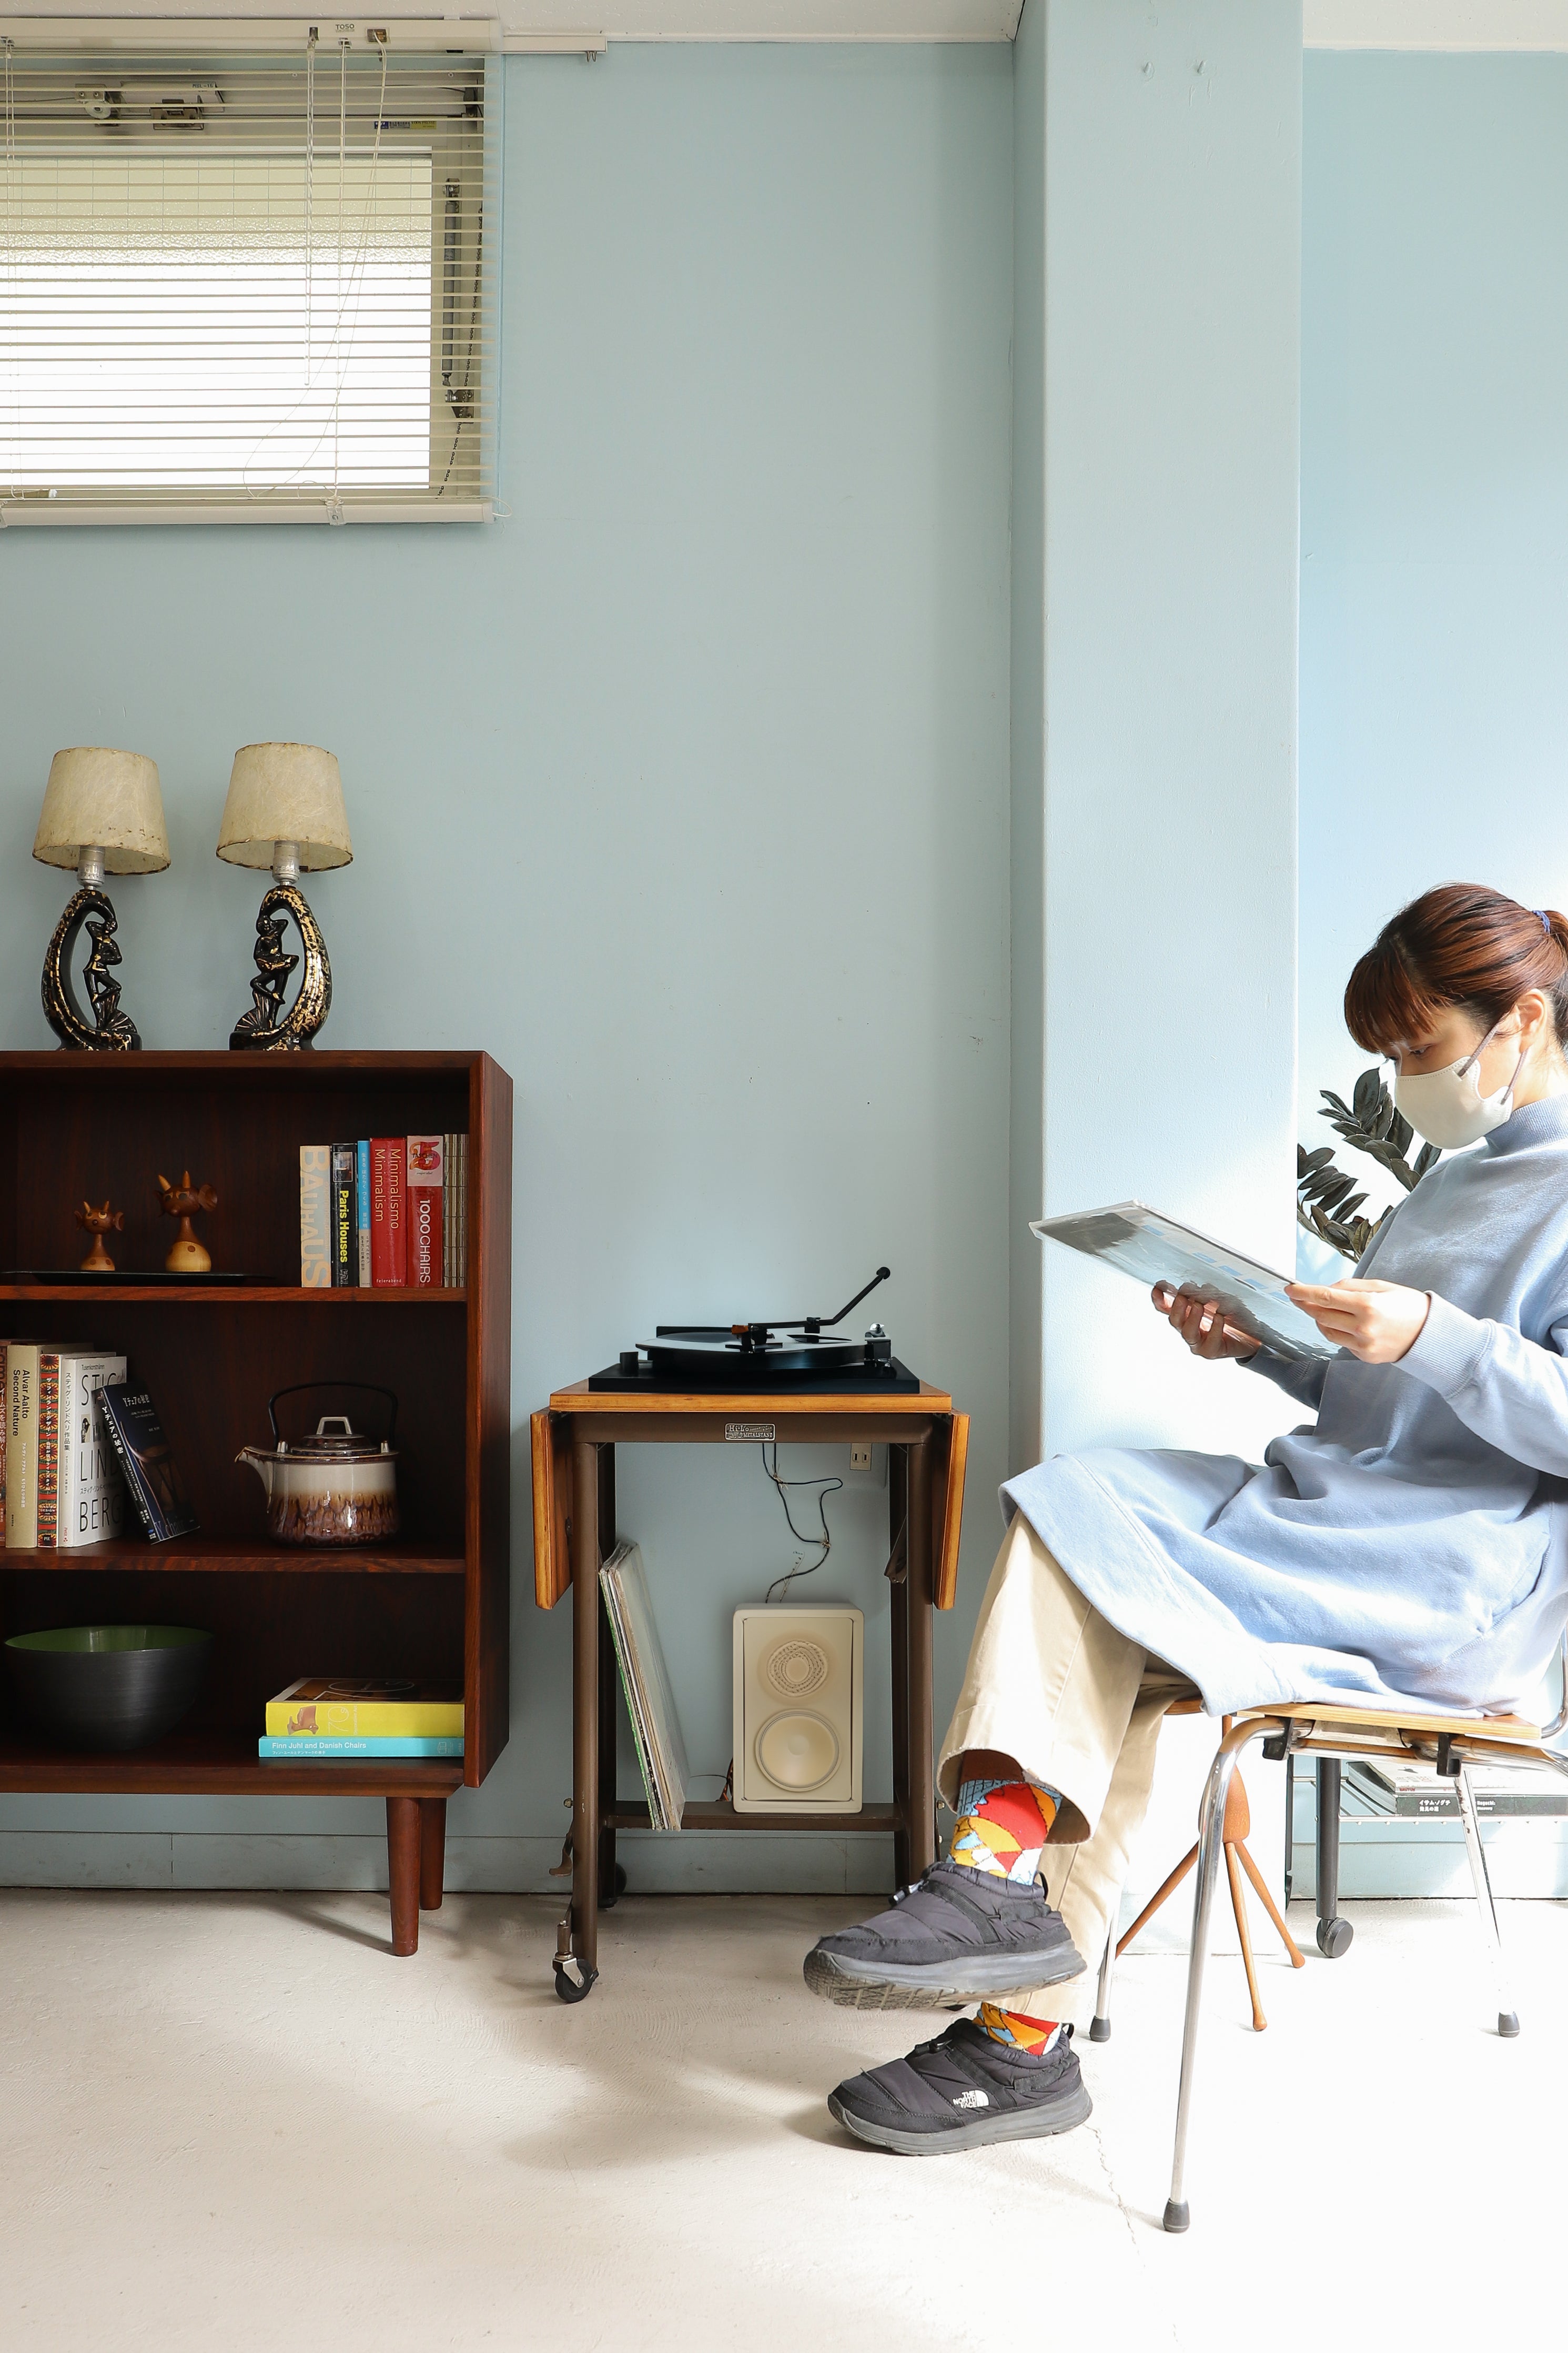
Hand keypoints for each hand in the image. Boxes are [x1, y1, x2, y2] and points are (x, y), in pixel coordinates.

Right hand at [1151, 1283, 1260, 1361]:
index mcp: (1186, 1316)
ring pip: (1188, 1333)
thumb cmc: (1233, 1317)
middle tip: (1183, 1296)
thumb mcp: (1222, 1300)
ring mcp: (1198, 1343)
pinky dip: (1215, 1327)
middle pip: (1174, 1321)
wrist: (1251, 1337)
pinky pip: (1210, 1341)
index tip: (1158, 1288)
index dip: (1159, 1299)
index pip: (1167, 1308)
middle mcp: (1188, 1329)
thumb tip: (1203, 1288)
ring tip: (1198, 1305)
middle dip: (1177, 1307)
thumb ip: (1211, 1295)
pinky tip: (1220, 1317)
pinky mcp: (1211, 1351)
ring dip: (1192, 1317)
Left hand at [1284, 1278, 1430, 1363]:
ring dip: (1320, 1319)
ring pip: (1327, 1331)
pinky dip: (1337, 1331)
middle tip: (1300, 1297)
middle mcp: (1364, 1328)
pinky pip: (1341, 1342)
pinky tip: (1345, 1323)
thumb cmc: (1408, 1305)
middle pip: (1321, 1316)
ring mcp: (1364, 1345)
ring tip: (1323, 1309)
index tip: (1290, 1288)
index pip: (1325, 1298)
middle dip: (1307, 1305)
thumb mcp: (1381, 1286)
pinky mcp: (1365, 1357)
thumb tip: (1325, 1290)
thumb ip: (1350, 1287)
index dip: (1304, 1293)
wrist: (1430, 1333)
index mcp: (1368, 1305)